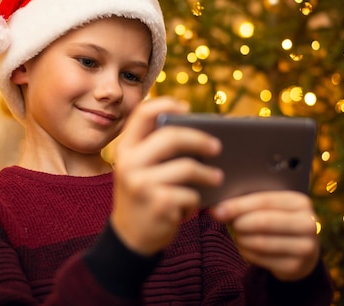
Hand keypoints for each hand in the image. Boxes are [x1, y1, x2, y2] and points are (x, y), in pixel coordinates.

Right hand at [111, 97, 223, 255]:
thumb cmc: (143, 196)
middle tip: (217, 147)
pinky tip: (193, 206)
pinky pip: (190, 194)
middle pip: (171, 137)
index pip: (142, 113)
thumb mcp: (139, 170)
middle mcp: (129, 163)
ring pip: (187, 168)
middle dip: (200, 139)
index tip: (187, 108)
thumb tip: (198, 131)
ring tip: (218, 178)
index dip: (166, 104)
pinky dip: (196, 201)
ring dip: (208, 175)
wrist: (130, 238)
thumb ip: (156, 150)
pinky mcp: (158, 204)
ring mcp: (142, 184)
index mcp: (125, 149)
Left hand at [211, 191, 319, 280]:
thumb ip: (248, 203)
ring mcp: (305, 247)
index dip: (239, 205)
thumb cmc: (278, 221)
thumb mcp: (271, 208)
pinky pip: (262, 259)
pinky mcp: (296, 266)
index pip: (265, 201)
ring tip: (237, 234)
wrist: (301, 249)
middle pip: (264, 221)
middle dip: (239, 222)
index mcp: (301, 202)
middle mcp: (308, 223)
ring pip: (261, 242)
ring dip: (242, 238)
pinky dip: (247, 252)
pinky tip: (245, 246)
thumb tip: (218, 208)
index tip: (218, 209)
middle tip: (224, 221)